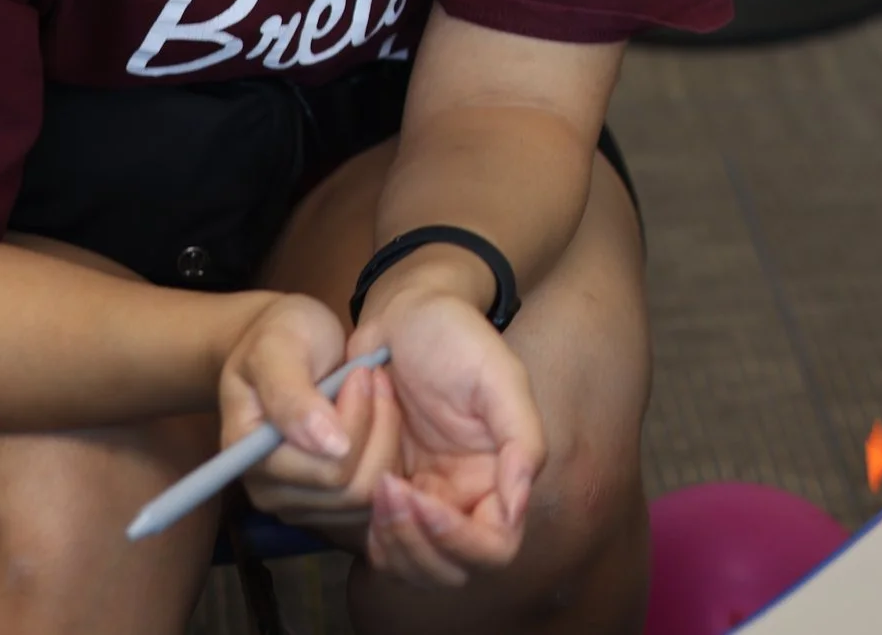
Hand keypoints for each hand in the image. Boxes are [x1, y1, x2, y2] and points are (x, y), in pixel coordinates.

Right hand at [222, 292, 397, 528]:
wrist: (289, 342)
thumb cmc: (281, 337)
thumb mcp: (277, 348)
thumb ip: (292, 396)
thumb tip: (328, 446)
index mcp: (251, 460)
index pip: (325, 471)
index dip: (355, 424)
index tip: (361, 374)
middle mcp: (272, 493)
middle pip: (350, 489)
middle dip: (375, 428)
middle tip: (375, 378)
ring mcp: (302, 504)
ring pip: (369, 495)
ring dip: (386, 439)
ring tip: (378, 393)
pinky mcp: (331, 505)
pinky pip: (376, 496)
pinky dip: (388, 455)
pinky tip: (381, 418)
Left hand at [353, 284, 546, 588]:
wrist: (405, 311)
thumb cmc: (456, 335)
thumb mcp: (498, 376)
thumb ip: (521, 440)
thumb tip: (518, 506)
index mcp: (499, 479)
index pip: (493, 548)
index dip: (457, 539)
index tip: (419, 498)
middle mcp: (464, 499)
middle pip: (448, 571)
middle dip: (414, 544)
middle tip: (386, 490)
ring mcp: (425, 499)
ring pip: (409, 565)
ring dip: (388, 536)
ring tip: (374, 482)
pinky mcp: (387, 492)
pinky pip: (376, 541)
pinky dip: (366, 528)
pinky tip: (360, 488)